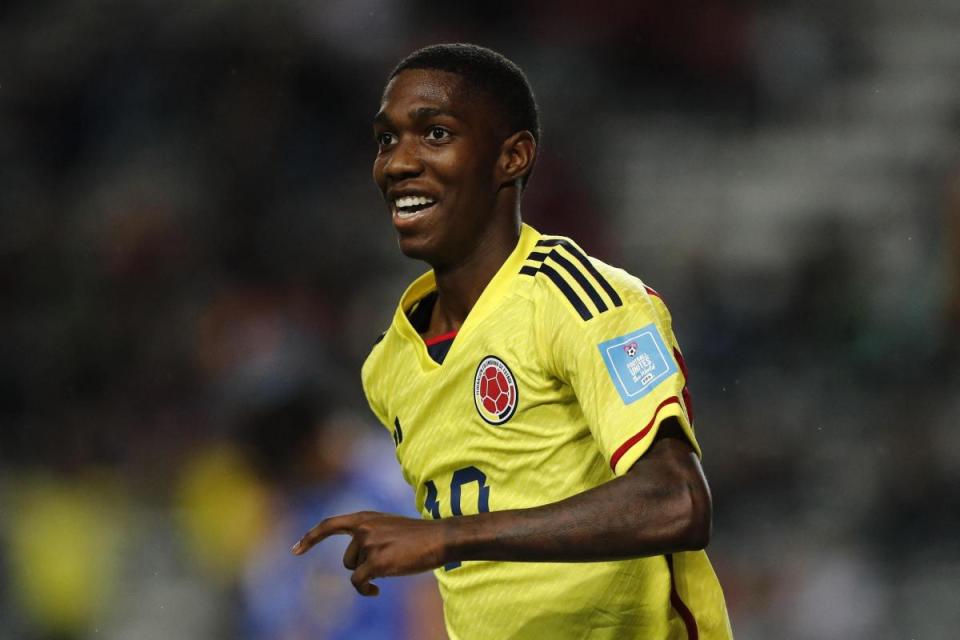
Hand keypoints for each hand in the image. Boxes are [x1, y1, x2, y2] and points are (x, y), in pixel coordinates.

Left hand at [291, 511, 447, 595]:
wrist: (439, 538)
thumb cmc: (417, 536)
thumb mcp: (388, 527)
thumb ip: (369, 535)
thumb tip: (356, 563)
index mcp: (365, 517)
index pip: (330, 525)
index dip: (311, 537)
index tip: (296, 550)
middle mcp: (364, 527)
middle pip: (348, 559)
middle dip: (363, 567)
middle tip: (386, 564)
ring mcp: (370, 544)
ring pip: (356, 570)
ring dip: (368, 576)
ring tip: (390, 570)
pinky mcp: (377, 561)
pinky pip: (359, 582)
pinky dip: (366, 590)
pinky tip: (377, 591)